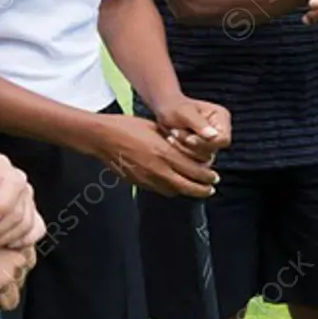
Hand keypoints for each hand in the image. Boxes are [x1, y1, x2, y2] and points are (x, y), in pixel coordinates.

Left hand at [0, 153, 44, 250]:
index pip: (13, 183)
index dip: (3, 205)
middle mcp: (17, 180)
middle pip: (20, 209)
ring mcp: (25, 198)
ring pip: (26, 224)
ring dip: (1, 239)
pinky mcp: (29, 213)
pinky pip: (36, 230)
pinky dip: (21, 241)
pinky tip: (0, 245)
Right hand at [87, 114, 219, 197]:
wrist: (103, 137)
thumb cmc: (128, 127)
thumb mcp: (155, 127)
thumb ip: (172, 140)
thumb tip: (188, 148)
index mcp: (164, 152)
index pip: (193, 170)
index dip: (207, 175)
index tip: (214, 176)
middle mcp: (158, 169)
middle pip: (187, 186)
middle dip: (202, 189)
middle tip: (211, 188)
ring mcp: (147, 178)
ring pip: (174, 191)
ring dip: (187, 191)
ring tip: (195, 189)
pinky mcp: (138, 183)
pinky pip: (160, 190)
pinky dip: (171, 189)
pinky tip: (174, 185)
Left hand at [153, 95, 231, 162]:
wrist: (164, 110)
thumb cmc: (174, 106)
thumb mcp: (184, 112)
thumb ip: (199, 124)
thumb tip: (213, 136)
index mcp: (221, 118)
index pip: (223, 139)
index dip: (206, 142)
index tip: (188, 139)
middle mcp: (219, 132)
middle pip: (212, 150)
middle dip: (191, 145)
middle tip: (174, 132)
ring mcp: (211, 143)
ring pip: (202, 157)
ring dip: (184, 148)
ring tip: (172, 133)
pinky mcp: (201, 152)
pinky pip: (194, 161)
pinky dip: (181, 153)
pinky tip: (171, 141)